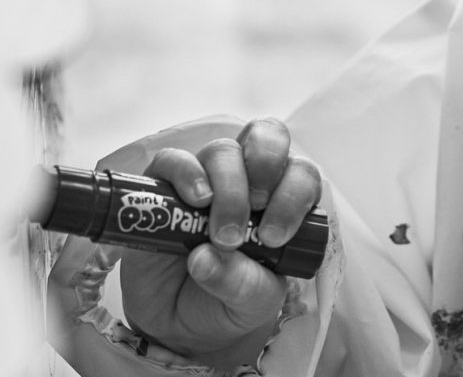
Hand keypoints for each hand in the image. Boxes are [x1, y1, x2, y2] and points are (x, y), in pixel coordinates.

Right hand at [120, 118, 321, 367]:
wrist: (174, 324)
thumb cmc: (225, 304)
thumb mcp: (250, 306)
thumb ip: (243, 285)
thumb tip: (207, 257)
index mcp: (279, 202)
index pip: (300, 174)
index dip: (294, 195)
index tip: (274, 237)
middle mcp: (245, 180)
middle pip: (267, 138)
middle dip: (267, 166)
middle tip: (256, 210)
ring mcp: (204, 179)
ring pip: (223, 150)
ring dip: (228, 187)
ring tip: (220, 234)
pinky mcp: (162, 187)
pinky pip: (173, 160)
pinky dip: (186, 173)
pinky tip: (195, 200)